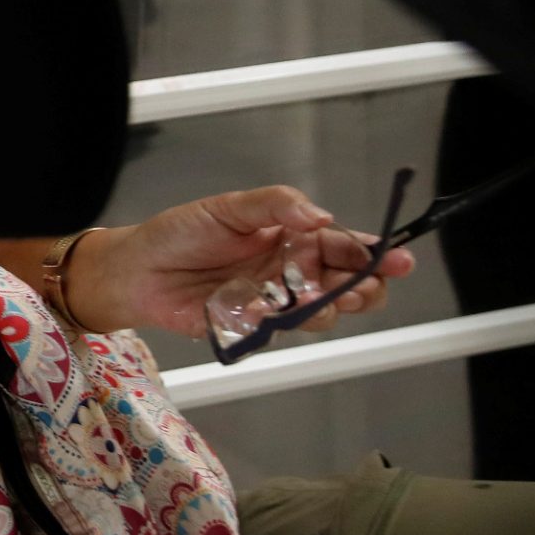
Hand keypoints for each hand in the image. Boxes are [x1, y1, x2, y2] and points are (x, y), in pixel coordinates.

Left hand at [74, 185, 412, 340]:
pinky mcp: (253, 328)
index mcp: (292, 238)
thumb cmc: (182, 232)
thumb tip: (321, 215)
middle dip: (364, 287)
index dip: (373, 254)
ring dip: (330, 306)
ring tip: (330, 297)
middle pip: (345, 284)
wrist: (138, 269)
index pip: (342, 246)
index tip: (396, 259)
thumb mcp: (229, 207)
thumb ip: (276, 205)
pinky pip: (280, 329)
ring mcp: (274, 303)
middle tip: (366, 286)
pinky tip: (275, 309)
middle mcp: (290, 272)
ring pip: (321, 312)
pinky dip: (283, 321)